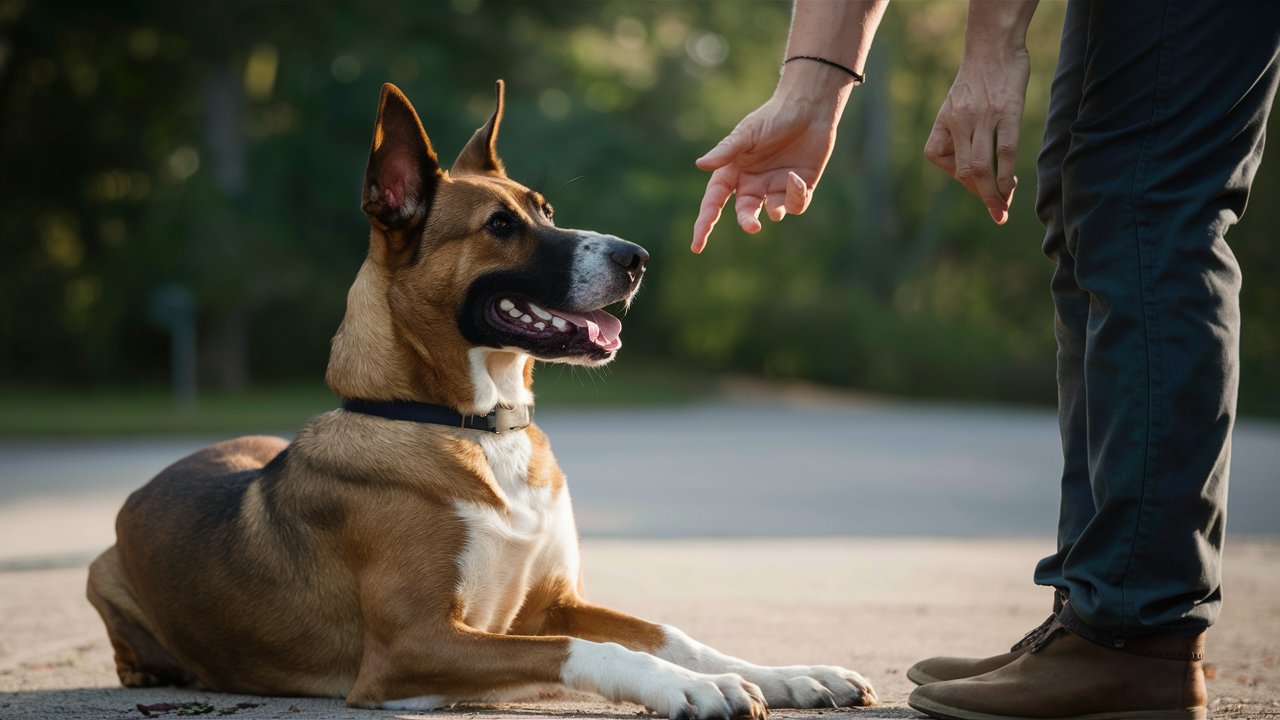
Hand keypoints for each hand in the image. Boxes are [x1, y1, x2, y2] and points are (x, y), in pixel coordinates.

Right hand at [691, 78, 845, 253]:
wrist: (808, 108)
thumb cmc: (773, 117)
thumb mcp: (746, 134)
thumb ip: (725, 152)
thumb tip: (700, 165)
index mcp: (734, 171)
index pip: (714, 202)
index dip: (704, 223)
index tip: (697, 245)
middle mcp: (753, 182)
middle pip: (744, 212)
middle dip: (747, 221)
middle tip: (753, 226)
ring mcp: (776, 186)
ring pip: (772, 212)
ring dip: (775, 210)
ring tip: (778, 200)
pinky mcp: (799, 187)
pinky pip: (795, 204)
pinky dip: (796, 196)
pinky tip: (797, 177)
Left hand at [923, 48, 1029, 224]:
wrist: (994, 46)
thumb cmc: (978, 80)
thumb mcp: (956, 105)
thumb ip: (959, 134)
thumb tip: (974, 171)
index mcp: (944, 120)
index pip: (939, 158)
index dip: (957, 175)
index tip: (976, 180)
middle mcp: (960, 121)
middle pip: (964, 171)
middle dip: (979, 196)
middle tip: (996, 214)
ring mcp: (984, 117)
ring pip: (982, 167)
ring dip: (992, 194)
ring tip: (1002, 208)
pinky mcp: (1008, 112)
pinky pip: (1005, 151)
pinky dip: (1007, 175)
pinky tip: (1010, 187)